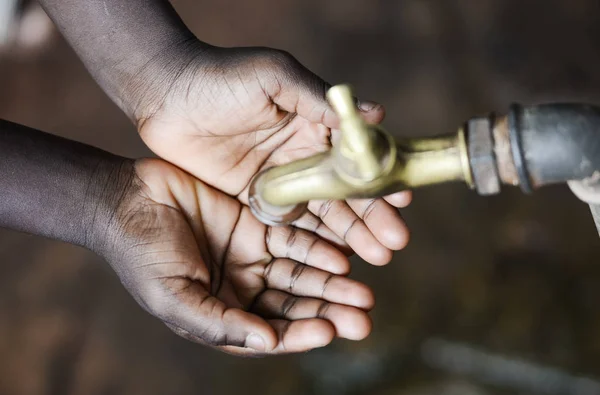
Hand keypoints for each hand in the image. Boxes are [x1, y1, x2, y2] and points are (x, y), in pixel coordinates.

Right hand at [98, 158, 375, 354]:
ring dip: (331, 282)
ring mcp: (253, 255)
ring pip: (301, 273)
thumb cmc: (141, 255)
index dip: (301, 333)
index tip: (328, 331)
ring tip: (361, 290)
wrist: (128, 199)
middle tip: (363, 315)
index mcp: (225, 313)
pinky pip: (295, 238)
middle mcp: (244, 288)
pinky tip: (340, 255)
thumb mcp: (174, 297)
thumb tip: (269, 341)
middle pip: (295, 305)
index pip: (272, 331)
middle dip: (328, 311)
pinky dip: (317, 247)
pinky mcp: (259, 223)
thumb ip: (220, 322)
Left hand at [133, 44, 410, 265]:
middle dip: (371, 218)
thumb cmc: (222, 77)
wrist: (166, 94)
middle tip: (394, 245)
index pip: (355, 159)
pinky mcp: (252, 200)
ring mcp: (278, 182)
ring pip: (320, 214)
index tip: (403, 202)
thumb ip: (320, 100)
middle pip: (343, 194)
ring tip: (376, 259)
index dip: (379, 180)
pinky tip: (335, 260)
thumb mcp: (275, 79)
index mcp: (312, 126)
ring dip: (349, 236)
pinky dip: (311, 242)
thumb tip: (378, 115)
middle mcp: (301, 157)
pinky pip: (286, 224)